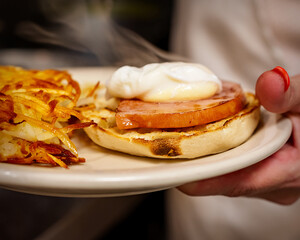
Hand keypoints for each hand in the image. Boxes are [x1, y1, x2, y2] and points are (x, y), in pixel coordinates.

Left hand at [178, 67, 299, 204]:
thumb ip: (292, 92)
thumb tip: (269, 83)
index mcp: (289, 171)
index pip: (236, 181)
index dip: (202, 177)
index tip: (173, 171)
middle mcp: (272, 185)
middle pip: (222, 179)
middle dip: (193, 164)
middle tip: (161, 145)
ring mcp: (262, 182)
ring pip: (222, 175)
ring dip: (199, 158)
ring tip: (170, 141)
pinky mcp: (254, 174)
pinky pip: (226, 167)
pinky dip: (210, 153)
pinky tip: (193, 139)